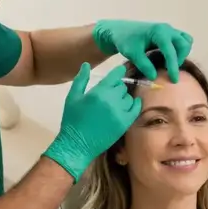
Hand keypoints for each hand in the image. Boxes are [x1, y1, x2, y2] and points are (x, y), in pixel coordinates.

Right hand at [43, 63, 141, 180]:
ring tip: (116, 102)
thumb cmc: (72, 119)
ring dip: (124, 97)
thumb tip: (86, 64)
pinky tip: (131, 104)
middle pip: (122, 87)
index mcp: (99, 92)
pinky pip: (136, 109)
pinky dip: (135, 105)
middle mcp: (111, 100)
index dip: (118, 72)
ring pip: (129, 97)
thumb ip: (81, 79)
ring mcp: (120, 113)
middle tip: (110, 92)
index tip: (119, 71)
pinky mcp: (125, 123)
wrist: (77, 144)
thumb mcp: (72, 97)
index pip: (115, 76)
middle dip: (117, 87)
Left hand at [92, 19, 193, 82]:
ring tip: (169, 63)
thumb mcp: (132, 54)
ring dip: (182, 54)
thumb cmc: (125, 41)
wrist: (121, 31)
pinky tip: (171, 56)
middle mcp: (167, 29)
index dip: (173, 67)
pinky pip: (183, 39)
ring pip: (186, 41)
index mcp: (158, 32)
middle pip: (183, 45)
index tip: (174, 80)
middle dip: (179, 59)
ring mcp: (169, 29)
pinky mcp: (169, 32)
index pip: (171, 51)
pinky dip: (181, 48)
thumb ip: (144, 65)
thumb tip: (154, 77)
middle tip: (167, 69)